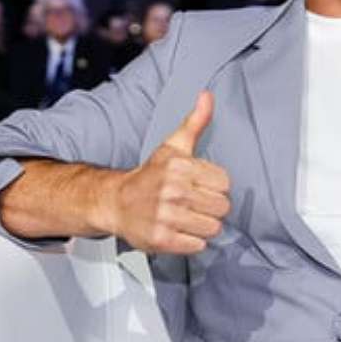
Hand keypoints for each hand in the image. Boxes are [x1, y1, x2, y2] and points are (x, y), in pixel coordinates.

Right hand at [103, 91, 230, 254]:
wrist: (115, 202)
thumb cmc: (149, 175)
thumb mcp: (172, 145)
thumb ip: (195, 122)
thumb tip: (207, 96)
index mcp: (179, 167)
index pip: (225, 183)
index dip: (215, 186)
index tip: (201, 185)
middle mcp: (173, 191)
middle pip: (222, 207)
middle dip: (211, 207)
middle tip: (194, 203)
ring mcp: (166, 217)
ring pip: (212, 227)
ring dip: (203, 225)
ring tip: (187, 217)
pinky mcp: (162, 240)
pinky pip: (198, 245)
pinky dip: (192, 241)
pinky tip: (179, 230)